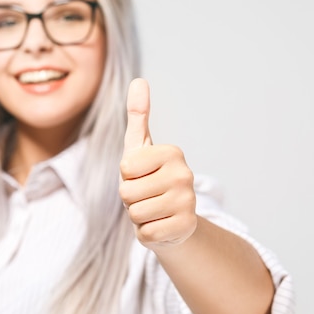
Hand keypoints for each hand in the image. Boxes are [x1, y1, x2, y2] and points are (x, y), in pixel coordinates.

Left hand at [119, 78, 197, 251]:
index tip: (142, 176)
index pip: (125, 168)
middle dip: (130, 199)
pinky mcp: (187, 227)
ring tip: (153, 210)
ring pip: (135, 214)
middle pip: (127, 192)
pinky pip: (146, 233)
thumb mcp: (140, 147)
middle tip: (147, 196)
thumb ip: (138, 115)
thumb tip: (139, 80)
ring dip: (138, 216)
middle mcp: (185, 174)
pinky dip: (147, 233)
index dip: (127, 176)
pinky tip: (160, 225)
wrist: (172, 218)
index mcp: (172, 153)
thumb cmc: (149, 179)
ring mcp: (188, 202)